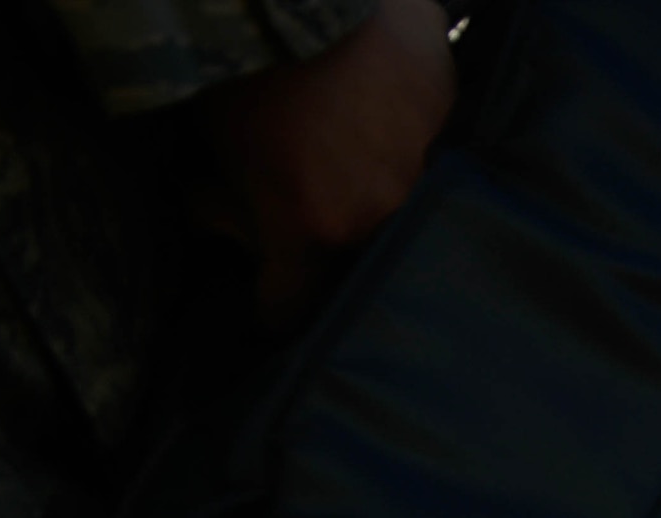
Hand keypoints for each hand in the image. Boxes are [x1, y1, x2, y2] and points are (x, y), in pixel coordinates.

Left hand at [193, 0, 456, 327]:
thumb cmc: (250, 63)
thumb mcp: (213, 138)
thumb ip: (226, 197)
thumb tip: (227, 223)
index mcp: (312, 231)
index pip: (292, 311)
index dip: (270, 307)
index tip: (262, 298)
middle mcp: (377, 217)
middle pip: (351, 262)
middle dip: (323, 242)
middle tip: (300, 207)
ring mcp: (424, 169)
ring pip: (395, 207)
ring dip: (366, 189)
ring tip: (340, 147)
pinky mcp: (447, 116)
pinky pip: (424, 144)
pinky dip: (397, 134)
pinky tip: (373, 102)